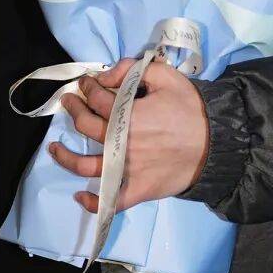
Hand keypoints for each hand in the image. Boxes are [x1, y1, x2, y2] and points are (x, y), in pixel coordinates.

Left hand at [50, 56, 210, 213]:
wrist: (218, 144)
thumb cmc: (192, 109)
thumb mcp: (166, 77)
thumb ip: (134, 69)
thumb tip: (107, 75)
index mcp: (127, 113)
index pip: (96, 97)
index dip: (87, 86)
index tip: (85, 83)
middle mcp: (121, 142)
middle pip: (86, 126)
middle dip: (73, 109)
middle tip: (69, 102)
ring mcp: (127, 169)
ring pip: (86, 166)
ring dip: (65, 157)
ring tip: (54, 148)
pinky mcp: (137, 190)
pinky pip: (111, 201)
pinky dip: (93, 202)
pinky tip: (80, 197)